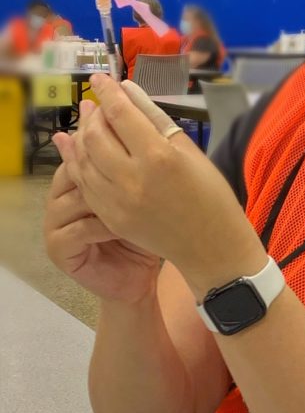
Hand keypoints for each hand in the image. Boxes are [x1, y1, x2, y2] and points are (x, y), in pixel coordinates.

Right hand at [44, 154, 159, 303]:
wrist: (139, 277)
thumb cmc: (142, 233)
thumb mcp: (140, 197)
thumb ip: (132, 169)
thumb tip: (137, 135)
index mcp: (74, 180)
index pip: (80, 153)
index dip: (105, 150)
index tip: (133, 151)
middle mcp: (58, 199)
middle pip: (72, 174)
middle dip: (105, 175)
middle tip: (133, 178)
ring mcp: (54, 224)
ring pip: (74, 200)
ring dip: (105, 201)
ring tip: (132, 203)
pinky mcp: (57, 249)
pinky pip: (78, 230)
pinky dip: (102, 227)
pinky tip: (124, 225)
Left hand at [53, 75, 264, 296]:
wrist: (211, 246)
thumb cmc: (210, 194)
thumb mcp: (190, 150)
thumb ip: (155, 118)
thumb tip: (127, 90)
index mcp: (159, 157)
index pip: (121, 114)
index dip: (107, 92)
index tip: (101, 78)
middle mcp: (133, 178)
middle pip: (95, 135)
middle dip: (92, 113)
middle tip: (95, 101)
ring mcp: (118, 201)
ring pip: (83, 159)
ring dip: (80, 136)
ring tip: (86, 121)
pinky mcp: (111, 217)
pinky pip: (85, 183)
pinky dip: (78, 162)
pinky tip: (76, 148)